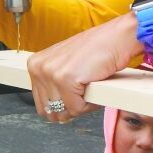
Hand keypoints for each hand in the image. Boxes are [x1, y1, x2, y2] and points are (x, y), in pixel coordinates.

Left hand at [28, 13, 142, 122]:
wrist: (117, 37)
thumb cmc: (97, 50)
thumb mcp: (66, 65)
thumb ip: (53, 86)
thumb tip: (53, 114)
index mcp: (35, 65)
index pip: (41, 105)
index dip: (63, 104)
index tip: (75, 89)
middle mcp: (38, 68)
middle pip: (51, 111)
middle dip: (71, 106)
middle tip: (84, 86)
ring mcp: (50, 73)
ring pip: (64, 111)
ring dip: (82, 103)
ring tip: (89, 82)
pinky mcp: (65, 79)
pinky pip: (77, 108)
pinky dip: (91, 101)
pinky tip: (94, 82)